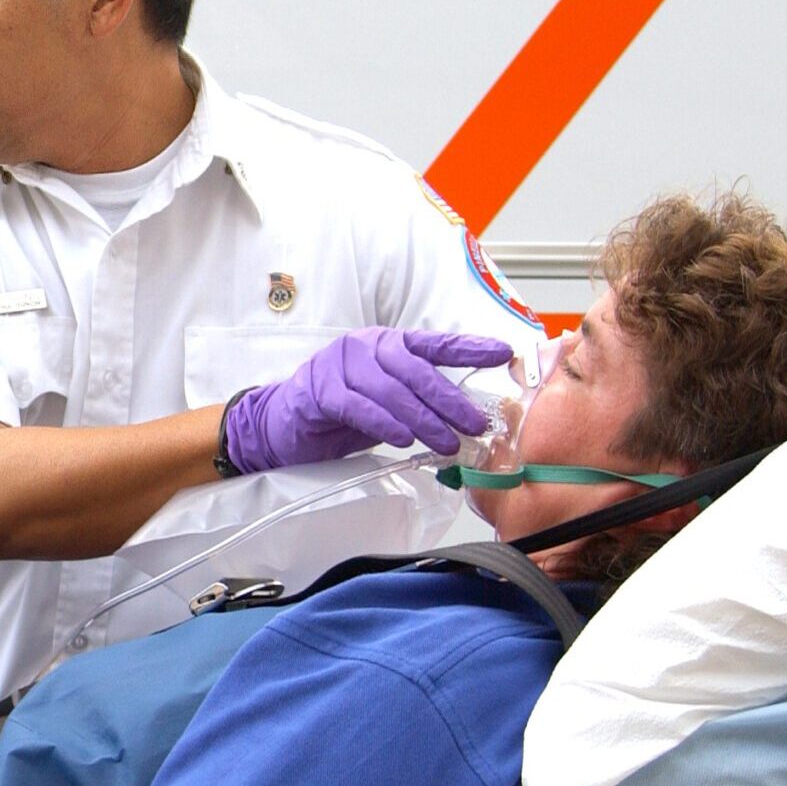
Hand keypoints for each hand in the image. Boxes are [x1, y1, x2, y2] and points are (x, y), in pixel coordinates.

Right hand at [220, 328, 515, 471]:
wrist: (283, 423)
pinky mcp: (320, 390)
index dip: (469, 348)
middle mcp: (365, 346)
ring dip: (423, 420)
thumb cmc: (342, 411)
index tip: (503, 354)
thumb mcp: (388, 400)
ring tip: (446, 443)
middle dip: (450, 400)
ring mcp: (340, 365)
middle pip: (416, 370)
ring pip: (391, 390)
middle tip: (475, 425)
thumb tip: (469, 416)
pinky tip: (404, 440)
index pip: (434, 343)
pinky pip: (359, 406)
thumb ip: (420, 399)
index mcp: (387, 343)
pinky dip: (384, 423)